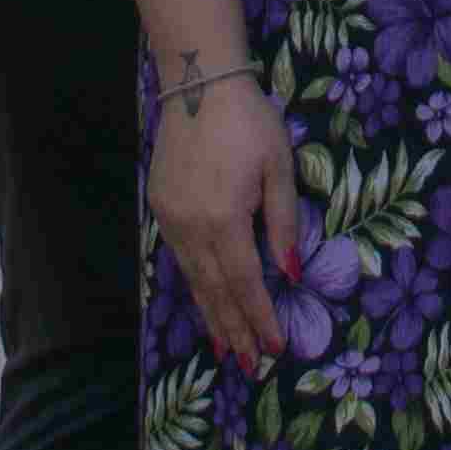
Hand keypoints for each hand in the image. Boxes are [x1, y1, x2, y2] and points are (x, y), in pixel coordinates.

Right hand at [148, 72, 303, 374]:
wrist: (198, 84)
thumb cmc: (250, 122)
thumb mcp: (279, 169)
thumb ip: (284, 224)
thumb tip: (290, 274)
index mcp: (226, 220)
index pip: (246, 284)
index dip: (260, 319)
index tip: (274, 349)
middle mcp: (192, 228)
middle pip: (216, 291)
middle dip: (234, 330)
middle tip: (248, 365)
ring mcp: (171, 219)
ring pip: (194, 279)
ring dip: (212, 315)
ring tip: (225, 347)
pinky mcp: (161, 208)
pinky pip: (180, 258)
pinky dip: (195, 285)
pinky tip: (205, 299)